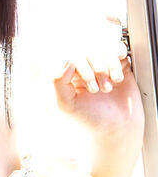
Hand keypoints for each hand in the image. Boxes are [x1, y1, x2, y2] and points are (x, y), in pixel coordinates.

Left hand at [52, 19, 143, 133]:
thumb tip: (68, 60)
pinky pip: (116, 49)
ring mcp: (100, 66)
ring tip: (109, 88)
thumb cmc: (90, 119)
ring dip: (108, 66)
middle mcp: (83, 69)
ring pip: (102, 48)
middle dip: (96, 69)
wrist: (117, 128)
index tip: (90, 88)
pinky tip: (118, 76)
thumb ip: (58, 82)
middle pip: (87, 50)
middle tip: (99, 91)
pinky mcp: (117, 65)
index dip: (80, 67)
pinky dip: (117, 60)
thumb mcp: (66, 104)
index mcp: (66, 76)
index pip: (69, 56)